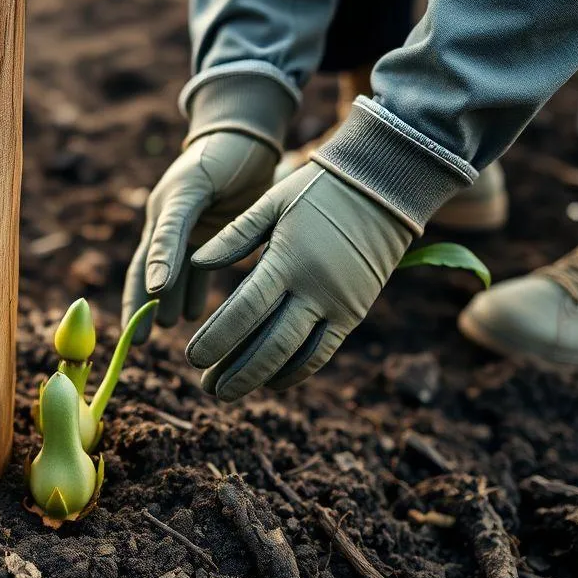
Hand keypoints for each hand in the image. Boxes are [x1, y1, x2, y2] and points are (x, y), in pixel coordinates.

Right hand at [122, 131, 277, 337]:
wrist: (248, 132)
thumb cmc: (217, 155)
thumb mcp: (190, 191)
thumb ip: (172, 235)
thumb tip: (155, 283)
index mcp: (162, 216)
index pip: (145, 265)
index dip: (138, 299)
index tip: (136, 331)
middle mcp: (173, 226)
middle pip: (153, 276)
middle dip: (145, 309)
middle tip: (138, 343)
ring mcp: (195, 230)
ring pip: (178, 275)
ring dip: (173, 302)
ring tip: (170, 328)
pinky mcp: (217, 231)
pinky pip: (203, 268)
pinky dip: (199, 289)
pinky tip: (199, 310)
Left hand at [185, 163, 415, 400]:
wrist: (386, 185)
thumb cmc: (317, 190)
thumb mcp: (271, 203)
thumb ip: (233, 236)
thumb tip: (196, 262)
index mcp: (288, 260)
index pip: (245, 310)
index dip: (217, 338)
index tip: (191, 358)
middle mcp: (315, 289)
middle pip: (269, 344)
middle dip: (234, 370)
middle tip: (204, 388)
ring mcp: (339, 305)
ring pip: (296, 355)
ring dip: (260, 378)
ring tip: (228, 392)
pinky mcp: (355, 312)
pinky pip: (323, 352)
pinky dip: (296, 371)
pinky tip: (270, 382)